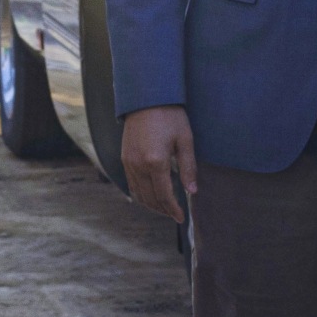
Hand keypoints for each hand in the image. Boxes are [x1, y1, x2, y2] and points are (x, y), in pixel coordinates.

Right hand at [121, 105, 197, 224]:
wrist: (146, 98)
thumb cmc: (169, 116)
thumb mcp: (185, 140)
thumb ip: (188, 168)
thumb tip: (192, 191)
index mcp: (156, 162)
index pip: (164, 195)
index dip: (173, 210)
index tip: (181, 218)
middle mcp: (139, 165)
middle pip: (150, 198)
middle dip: (163, 210)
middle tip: (174, 214)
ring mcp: (129, 163)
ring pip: (138, 194)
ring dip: (151, 205)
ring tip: (164, 208)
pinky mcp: (124, 159)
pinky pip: (131, 184)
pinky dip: (140, 195)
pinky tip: (150, 195)